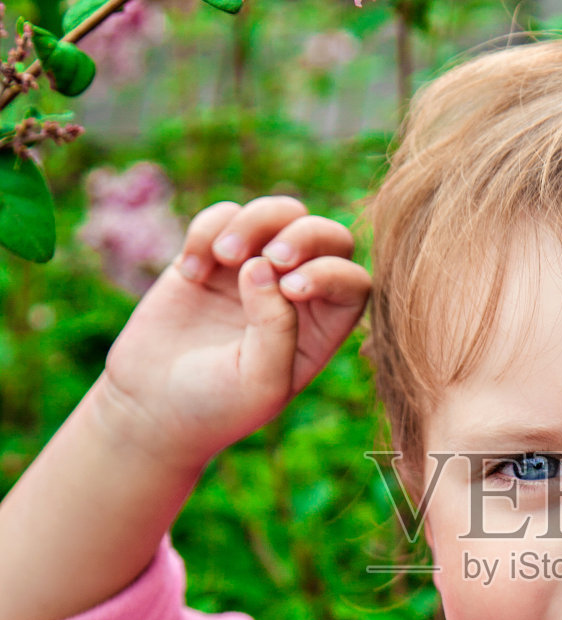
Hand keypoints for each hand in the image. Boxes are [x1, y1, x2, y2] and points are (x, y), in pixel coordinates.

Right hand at [99, 196, 369, 470]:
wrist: (151, 406)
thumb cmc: (215, 406)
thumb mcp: (258, 382)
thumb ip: (276, 328)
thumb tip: (265, 265)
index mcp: (322, 330)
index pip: (352, 282)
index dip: (331, 272)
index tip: (290, 289)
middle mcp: (297, 295)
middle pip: (328, 236)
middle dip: (303, 234)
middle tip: (270, 256)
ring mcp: (256, 270)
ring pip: (280, 213)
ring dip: (254, 222)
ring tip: (222, 257)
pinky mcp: (213, 256)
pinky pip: (225, 215)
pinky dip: (208, 230)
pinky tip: (190, 272)